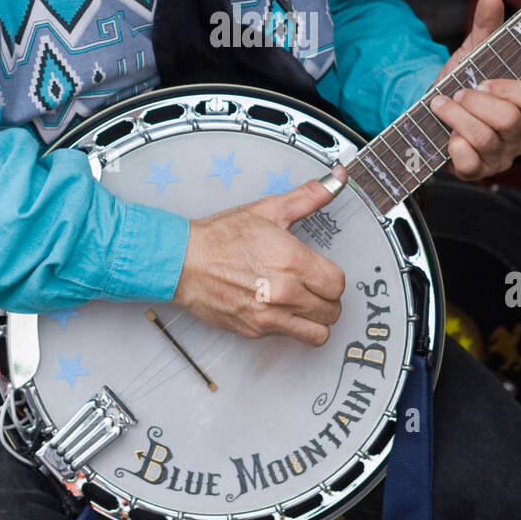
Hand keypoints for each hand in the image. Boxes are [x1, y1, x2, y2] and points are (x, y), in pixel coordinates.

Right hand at [173, 169, 347, 345]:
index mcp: (293, 261)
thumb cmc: (221, 237)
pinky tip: (279, 309)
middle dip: (327, 299)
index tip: (322, 273)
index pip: (337, 284)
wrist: (183, 261)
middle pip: (332, 310)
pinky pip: (289, 337)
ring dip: (316, 320)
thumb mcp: (268, 209)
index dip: (332, 278)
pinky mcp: (255, 330)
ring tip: (305, 306)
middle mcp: (286, 292)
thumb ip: (309, 197)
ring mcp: (270, 316)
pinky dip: (290, 327)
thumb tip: (336, 181)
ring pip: (318, 334)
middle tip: (314, 288)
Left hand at [431, 0, 520, 180]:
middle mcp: (519, 133)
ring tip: (442, 107)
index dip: (506, 88)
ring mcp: (500, 155)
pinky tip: (446, 137)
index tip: (482, 81)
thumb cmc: (460, 83)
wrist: (428, 112)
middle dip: (474, 103)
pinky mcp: (477, 172)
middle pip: (508, 120)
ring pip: (484, 139)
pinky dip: (453, 147)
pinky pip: (470, 164)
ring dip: (455, 118)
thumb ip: (485, 26)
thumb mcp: (472, 54)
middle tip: (457, 93)